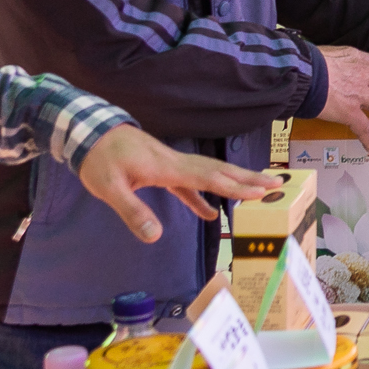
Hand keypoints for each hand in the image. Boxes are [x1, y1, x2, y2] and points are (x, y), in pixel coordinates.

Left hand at [77, 128, 280, 242]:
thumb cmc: (98, 159)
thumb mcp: (108, 188)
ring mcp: (172, 164)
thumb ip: (132, 211)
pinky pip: (191, 183)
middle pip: (219, 171)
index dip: (235, 187)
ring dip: (235, 181)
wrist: (89, 132)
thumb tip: (154, 236)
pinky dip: (204, 196)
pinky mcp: (163, 169)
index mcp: (167, 167)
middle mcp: (176, 163)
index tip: (261, 192)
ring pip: (210, 173)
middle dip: (249, 178)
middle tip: (278, 184)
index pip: (208, 178)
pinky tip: (210, 213)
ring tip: (259, 191)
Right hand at [317, 44, 368, 149]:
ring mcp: (360, 95)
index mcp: (355, 57)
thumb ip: (333, 60)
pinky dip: (368, 139)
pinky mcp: (350, 112)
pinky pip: (363, 128)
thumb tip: (325, 66)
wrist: (302, 73)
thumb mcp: (325, 53)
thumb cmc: (307, 60)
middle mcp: (363, 75)